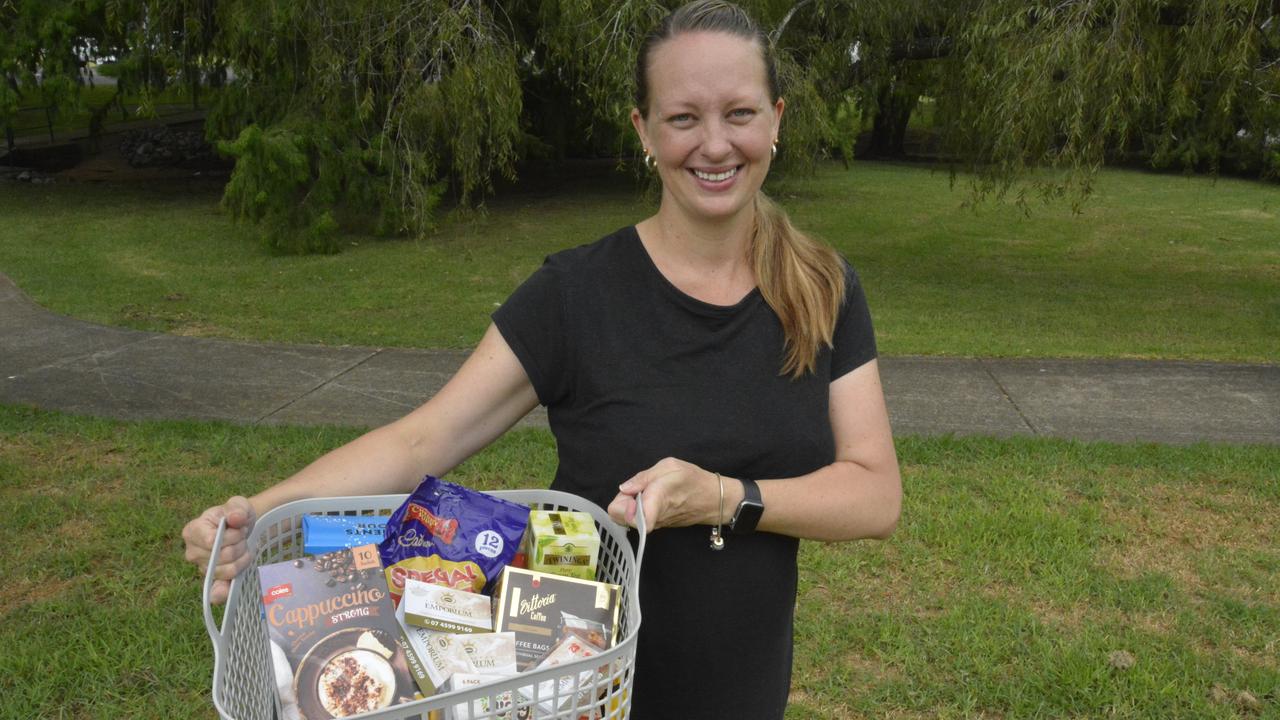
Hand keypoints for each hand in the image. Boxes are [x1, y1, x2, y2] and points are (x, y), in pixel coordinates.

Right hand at [182, 496, 256, 604]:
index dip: (232, 535)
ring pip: (228, 570)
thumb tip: (235, 518)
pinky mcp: (214, 580)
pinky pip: (216, 591)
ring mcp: (203, 568)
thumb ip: (236, 508)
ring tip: (242, 547)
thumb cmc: (235, 515)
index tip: (239, 527)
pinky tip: (225, 593)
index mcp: (192, 531)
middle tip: (242, 537)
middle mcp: (192, 552)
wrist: (242, 528)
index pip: (212, 540)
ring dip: (243, 557)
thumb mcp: (238, 505)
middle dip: (240, 545)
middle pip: (223, 556)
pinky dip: (221, 593)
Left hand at [607, 457, 724, 531]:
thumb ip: (644, 477)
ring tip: (645, 492)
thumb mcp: (670, 466)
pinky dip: (636, 510)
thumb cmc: (693, 480)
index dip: (622, 505)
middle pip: (619, 518)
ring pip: (626, 520)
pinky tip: (649, 499)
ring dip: (628, 506)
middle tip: (635, 489)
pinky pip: (637, 520)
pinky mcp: (657, 526)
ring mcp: (654, 524)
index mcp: (656, 498)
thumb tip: (624, 488)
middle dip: (621, 502)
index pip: (629, 517)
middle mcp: (653, 516)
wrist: (713, 501)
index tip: (631, 494)